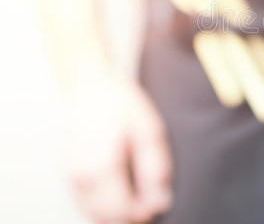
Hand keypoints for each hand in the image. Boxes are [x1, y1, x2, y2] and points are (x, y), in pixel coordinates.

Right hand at [64, 77, 171, 222]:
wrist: (91, 87)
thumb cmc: (122, 106)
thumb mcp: (149, 132)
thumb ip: (155, 170)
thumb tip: (161, 203)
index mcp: (101, 168)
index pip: (122, 212)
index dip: (143, 213)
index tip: (158, 205)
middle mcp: (81, 178)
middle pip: (105, 218)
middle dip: (130, 217)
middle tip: (149, 203)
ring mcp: (71, 177)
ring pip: (93, 214)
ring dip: (115, 214)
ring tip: (137, 197)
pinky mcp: (69, 174)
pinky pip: (85, 203)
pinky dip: (103, 207)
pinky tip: (121, 193)